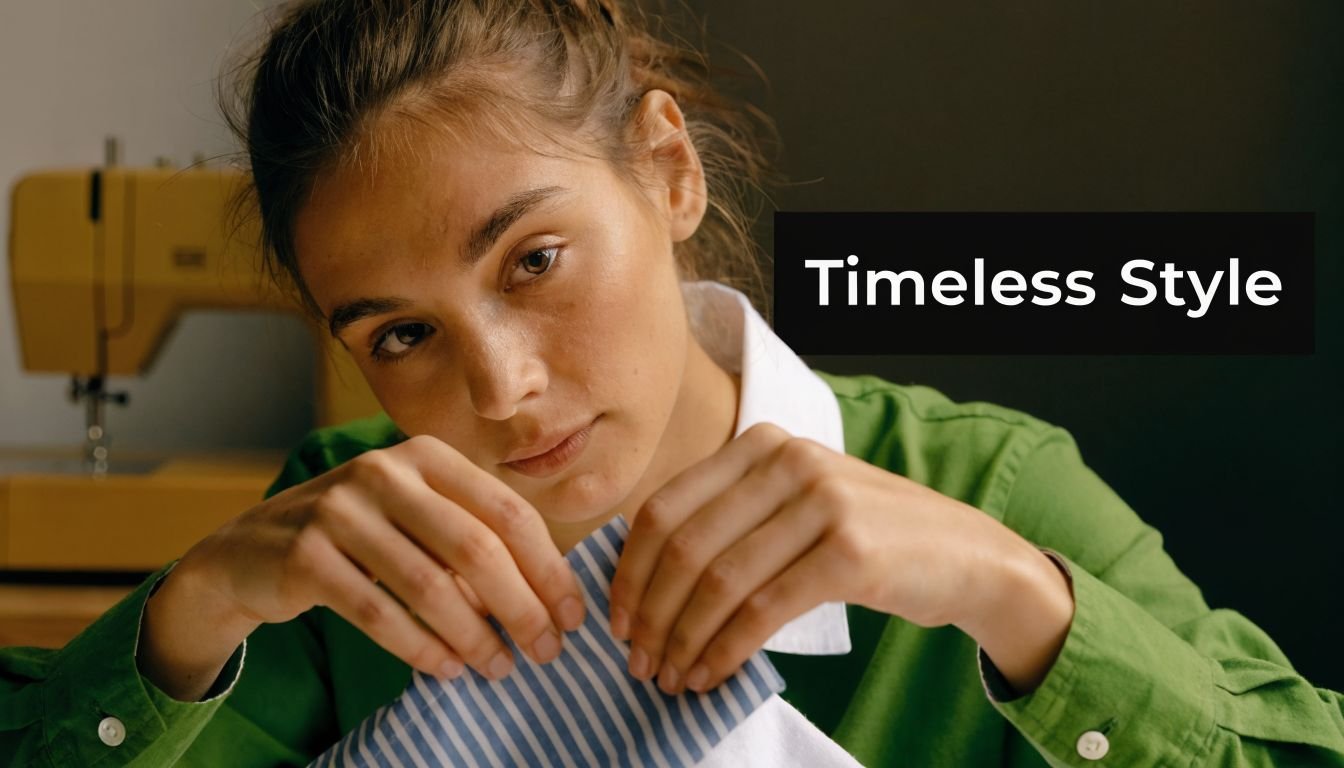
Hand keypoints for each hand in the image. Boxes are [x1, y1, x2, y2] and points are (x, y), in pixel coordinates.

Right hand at [139, 435, 586, 700]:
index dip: (548, 568)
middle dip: (520, 606)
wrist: (248, 552)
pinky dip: (419, 647)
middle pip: (475, 547)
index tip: (573, 615)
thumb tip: (549, 601)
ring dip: (473, 635)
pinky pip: (377, 613)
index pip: (507, 512)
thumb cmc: (358, 537)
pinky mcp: (305, 554)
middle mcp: (384, 471)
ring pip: (428, 584)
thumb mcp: (416, 518)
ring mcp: (339, 509)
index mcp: (426, 455)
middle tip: (546, 651)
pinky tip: (446, 669)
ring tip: (498, 668)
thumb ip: (473, 541)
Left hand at [607, 422, 1073, 695]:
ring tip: (670, 678)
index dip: (630, 570)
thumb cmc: (868, 537)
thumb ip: (730, 519)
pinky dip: (725, 650)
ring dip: (683, 640)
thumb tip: (641, 579)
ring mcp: (821, 501)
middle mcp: (788, 460)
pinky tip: (712, 675)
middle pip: (683, 546)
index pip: (664, 506)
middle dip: (650, 614)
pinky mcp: (849, 552)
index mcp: (761, 443)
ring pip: (717, 582)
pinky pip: (761, 611)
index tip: (617, 620)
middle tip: (638, 662)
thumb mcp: (795, 505)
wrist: (969, 555)